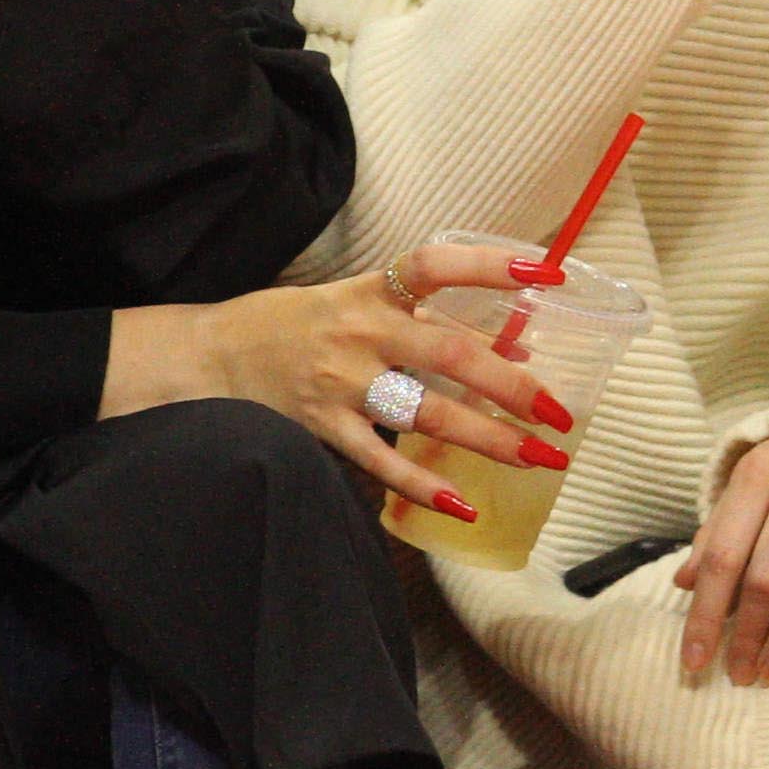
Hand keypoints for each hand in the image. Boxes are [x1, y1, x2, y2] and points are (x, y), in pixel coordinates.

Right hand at [105, 245, 577, 516]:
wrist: (211, 357)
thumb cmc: (296, 325)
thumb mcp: (354, 302)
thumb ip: (420, 319)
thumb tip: (508, 342)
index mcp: (372, 290)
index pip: (437, 264)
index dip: (493, 264)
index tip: (550, 270)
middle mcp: (361, 332)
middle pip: (449, 352)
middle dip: (512, 383)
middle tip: (558, 412)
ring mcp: (341, 382)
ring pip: (426, 412)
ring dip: (487, 438)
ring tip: (536, 458)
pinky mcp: (322, 427)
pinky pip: (381, 461)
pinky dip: (423, 485)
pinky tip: (463, 504)